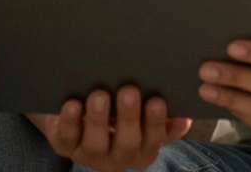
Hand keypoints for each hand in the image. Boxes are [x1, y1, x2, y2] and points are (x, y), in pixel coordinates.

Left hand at [35, 86, 192, 171]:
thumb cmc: (118, 112)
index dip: (156, 124)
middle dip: (129, 118)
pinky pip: (67, 138)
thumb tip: (185, 118)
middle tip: (129, 91)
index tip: (157, 100)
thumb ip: (163, 121)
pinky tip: (72, 104)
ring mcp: (90, 155)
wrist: (76, 113)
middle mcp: (117, 159)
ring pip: (96, 143)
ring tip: (100, 95)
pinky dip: (69, 121)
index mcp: (141, 152)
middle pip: (126, 144)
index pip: (152, 142)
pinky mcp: (65, 145)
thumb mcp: (142, 118)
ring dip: (99, 119)